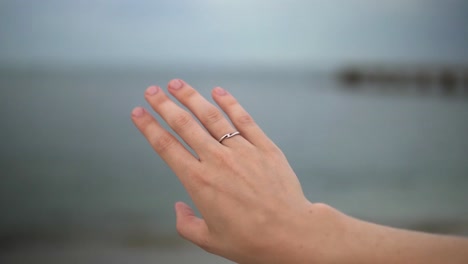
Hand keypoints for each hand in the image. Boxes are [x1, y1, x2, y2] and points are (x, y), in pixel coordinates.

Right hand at [131, 79, 343, 262]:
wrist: (291, 234)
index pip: (166, 146)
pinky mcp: (264, 147)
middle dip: (164, 105)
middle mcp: (217, 160)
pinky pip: (244, 119)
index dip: (149, 127)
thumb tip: (178, 208)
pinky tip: (218, 91)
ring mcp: (242, 151)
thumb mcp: (209, 240)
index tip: (138, 113)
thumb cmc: (250, 241)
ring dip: (191, 98)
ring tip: (177, 84)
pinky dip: (230, 103)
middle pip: (184, 125)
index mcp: (199, 181)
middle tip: (151, 91)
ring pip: (211, 116)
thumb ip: (186, 223)